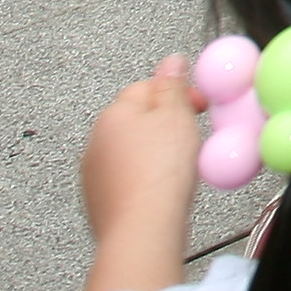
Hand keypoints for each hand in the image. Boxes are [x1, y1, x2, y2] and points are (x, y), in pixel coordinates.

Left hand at [78, 57, 203, 290]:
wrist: (141, 230)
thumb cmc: (156, 176)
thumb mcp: (177, 116)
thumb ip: (174, 84)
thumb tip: (172, 61)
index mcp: (113, 113)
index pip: (146, 87)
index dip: (177, 94)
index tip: (196, 105)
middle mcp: (96, 141)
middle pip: (136, 120)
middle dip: (163, 125)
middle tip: (189, 137)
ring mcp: (94, 174)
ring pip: (129, 152)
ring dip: (150, 154)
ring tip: (175, 168)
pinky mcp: (99, 201)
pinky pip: (125, 180)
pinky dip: (142, 181)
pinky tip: (160, 190)